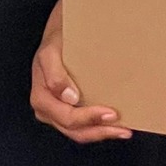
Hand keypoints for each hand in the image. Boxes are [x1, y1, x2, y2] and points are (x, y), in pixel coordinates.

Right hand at [29, 0, 130, 144]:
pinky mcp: (68, 110)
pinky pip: (83, 126)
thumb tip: (69, 97)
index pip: (67, 117)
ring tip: (123, 130)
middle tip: (122, 127)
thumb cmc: (56, 40)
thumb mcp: (51, 51)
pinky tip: (115, 125)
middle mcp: (48, 108)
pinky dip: (99, 127)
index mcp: (42, 97)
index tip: (110, 113)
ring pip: (80, 132)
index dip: (89, 118)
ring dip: (102, 133)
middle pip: (74, 129)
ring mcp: (57, 112)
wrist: (59, 32)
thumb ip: (55, 74)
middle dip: (100, 130)